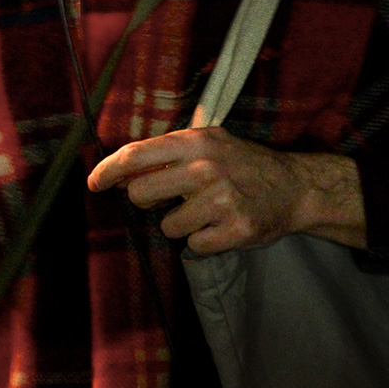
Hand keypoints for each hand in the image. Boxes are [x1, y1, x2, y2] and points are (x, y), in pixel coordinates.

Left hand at [85, 128, 366, 254]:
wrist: (295, 186)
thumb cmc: (243, 164)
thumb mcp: (209, 143)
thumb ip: (168, 154)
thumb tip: (122, 175)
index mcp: (195, 142)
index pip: (136, 155)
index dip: (108, 171)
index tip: (93, 183)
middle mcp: (205, 169)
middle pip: (141, 194)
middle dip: (147, 202)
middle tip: (167, 200)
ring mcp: (220, 201)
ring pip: (168, 226)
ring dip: (181, 224)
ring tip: (206, 212)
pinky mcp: (234, 230)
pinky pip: (194, 246)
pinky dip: (203, 241)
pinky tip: (221, 226)